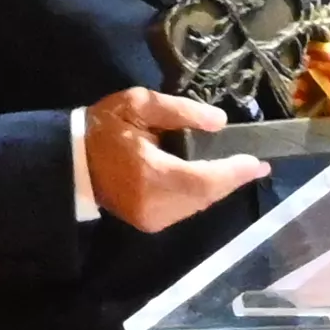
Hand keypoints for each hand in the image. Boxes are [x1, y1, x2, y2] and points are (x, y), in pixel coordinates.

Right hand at [82, 84, 263, 231]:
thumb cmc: (104, 129)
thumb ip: (180, 111)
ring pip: (198, 206)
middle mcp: (154, 204)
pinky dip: (200, 195)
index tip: (258, 162)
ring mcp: (151, 219)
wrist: (71, 162)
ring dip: (217, 188)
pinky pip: (186, 210)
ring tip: (237, 169)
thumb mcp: (138, 105)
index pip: (204, 180)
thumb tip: (219, 123)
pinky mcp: (149, 224)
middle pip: (206, 197)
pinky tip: (208, 180)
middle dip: (231, 180)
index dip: (233, 173)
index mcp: (151, 174)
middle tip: (255, 165)